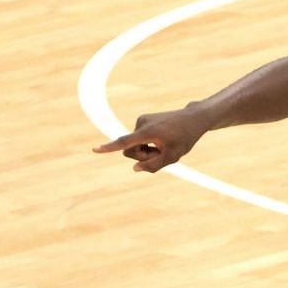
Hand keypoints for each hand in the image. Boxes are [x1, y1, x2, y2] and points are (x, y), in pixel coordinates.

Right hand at [93, 107, 208, 172]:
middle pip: (130, 150)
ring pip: (135, 145)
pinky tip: (162, 139)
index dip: (109, 148)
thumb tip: (135, 168)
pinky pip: (139, 139)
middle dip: (142, 156)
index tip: (95, 150)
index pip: (125, 143)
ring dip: (147, 150)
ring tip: (164, 145)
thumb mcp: (172, 157)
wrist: (192, 119)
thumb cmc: (184, 138)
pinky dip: (148, 143)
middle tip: (161, 153)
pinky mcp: (143, 120)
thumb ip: (153, 166)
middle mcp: (141, 124)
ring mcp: (141, 120)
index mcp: (147, 132)